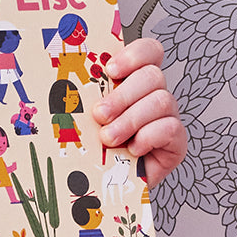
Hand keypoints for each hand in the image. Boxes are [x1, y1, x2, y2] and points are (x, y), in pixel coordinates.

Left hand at [92, 38, 186, 186]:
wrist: (103, 184)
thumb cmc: (92, 147)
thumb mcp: (81, 116)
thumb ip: (80, 95)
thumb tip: (60, 76)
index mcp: (133, 82)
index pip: (149, 51)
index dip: (134, 55)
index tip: (110, 70)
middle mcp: (153, 96)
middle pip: (153, 75)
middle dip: (123, 95)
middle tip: (100, 114)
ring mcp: (167, 118)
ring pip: (162, 100)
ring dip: (130, 119)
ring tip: (109, 137)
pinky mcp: (176, 142)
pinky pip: (171, 128)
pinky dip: (148, 137)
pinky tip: (132, 148)